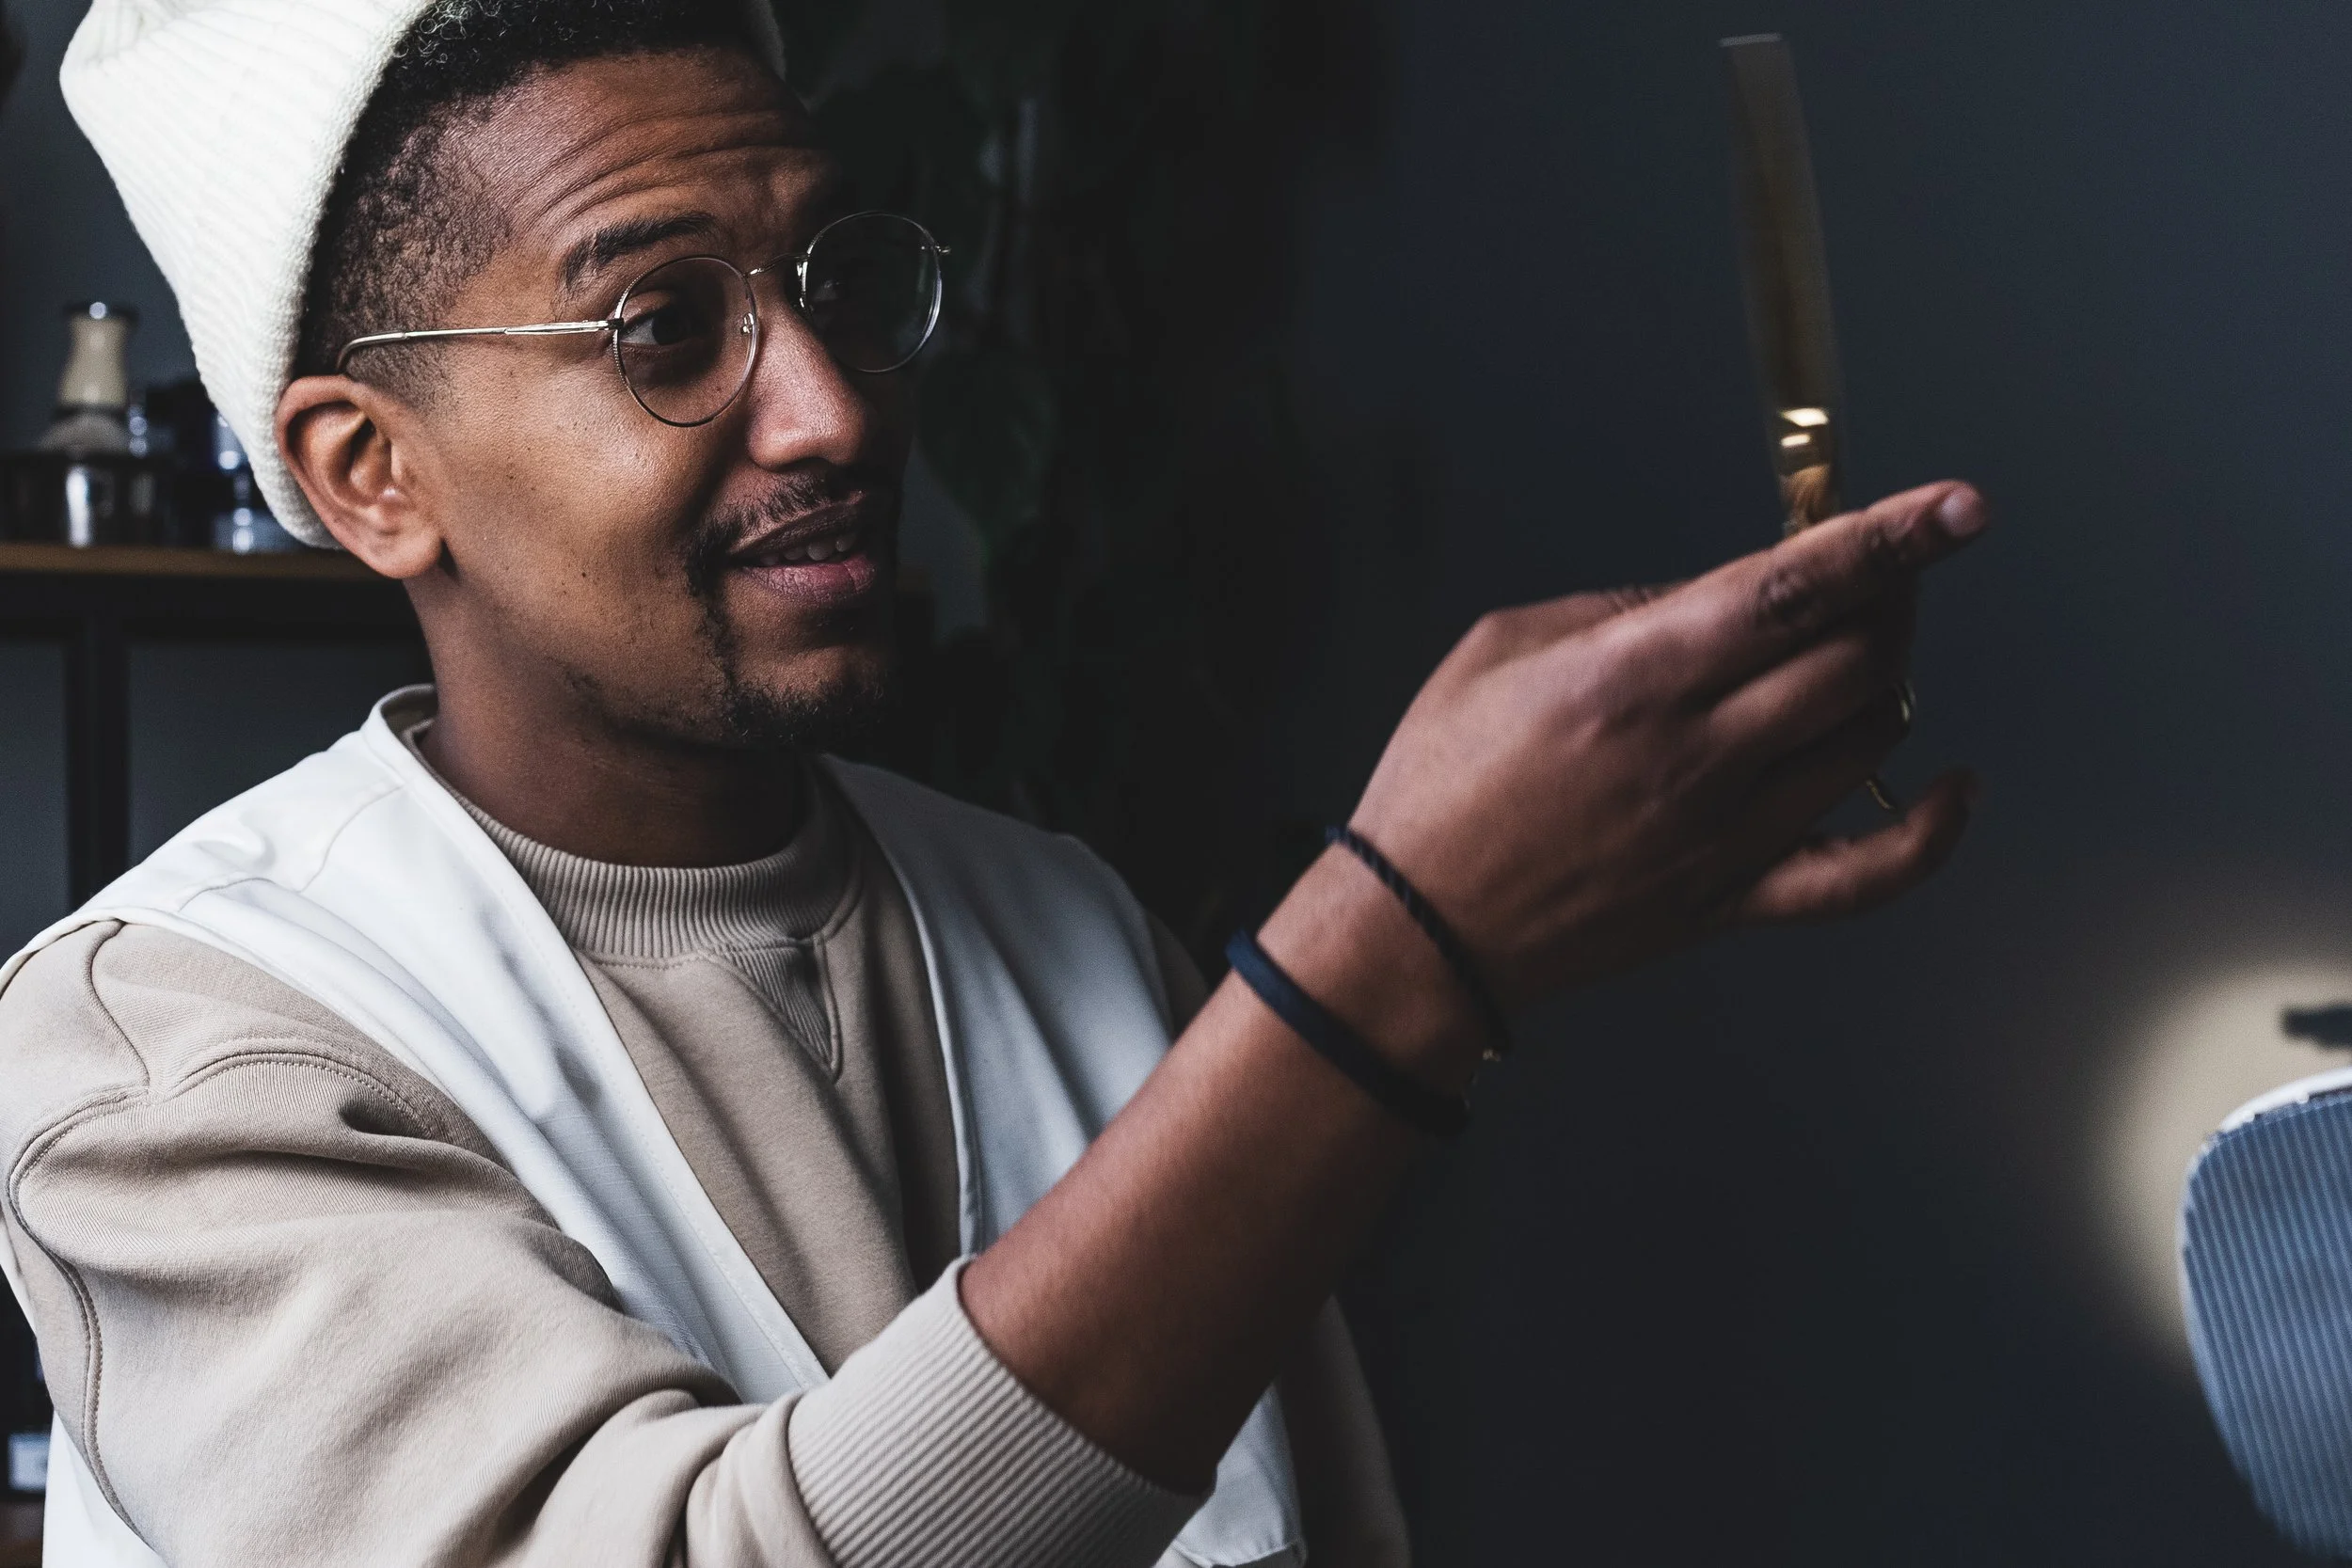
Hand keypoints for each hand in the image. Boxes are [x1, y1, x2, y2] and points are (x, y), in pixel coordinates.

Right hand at [1346, 480, 1984, 1007]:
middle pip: (1856, 658)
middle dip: (1892, 596)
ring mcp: (1728, 835)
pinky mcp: (1735, 901)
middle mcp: (1699, 753)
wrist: (1418, 927)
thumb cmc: (1440, 781)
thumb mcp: (1504, 647)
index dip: (1891, 536)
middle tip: (1878, 570)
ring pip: (1872, 738)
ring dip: (1886, 681)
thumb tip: (1725, 595)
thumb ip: (1624, 610)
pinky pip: (1869, 875)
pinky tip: (1955, 787)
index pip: (1799, 589)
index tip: (1958, 507)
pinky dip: (1930, 831)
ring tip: (1855, 656)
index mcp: (1636, 675)